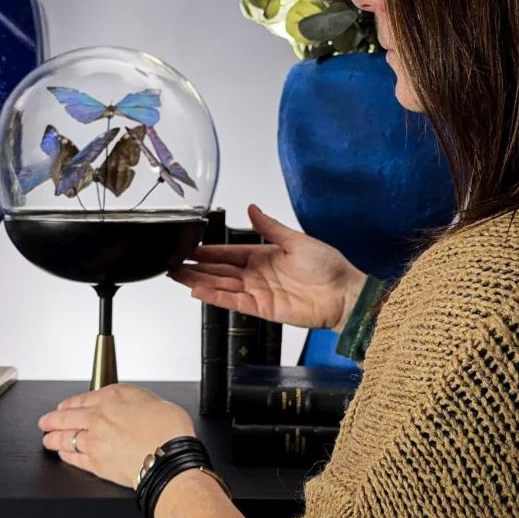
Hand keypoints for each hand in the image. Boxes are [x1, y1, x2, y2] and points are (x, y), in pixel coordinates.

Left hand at [38, 384, 194, 488]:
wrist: (167, 457)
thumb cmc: (167, 428)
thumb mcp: (149, 398)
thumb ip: (130, 397)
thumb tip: (123, 400)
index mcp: (111, 399)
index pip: (81, 399)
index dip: (69, 403)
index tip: (64, 406)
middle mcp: (98, 418)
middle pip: (66, 418)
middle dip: (52, 420)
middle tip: (44, 422)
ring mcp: (94, 442)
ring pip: (66, 438)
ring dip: (53, 438)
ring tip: (47, 439)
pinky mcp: (96, 464)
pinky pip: (74, 458)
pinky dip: (66, 455)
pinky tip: (63, 454)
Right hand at [168, 203, 366, 331]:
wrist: (345, 293)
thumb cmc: (329, 267)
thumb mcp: (296, 240)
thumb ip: (270, 227)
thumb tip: (252, 207)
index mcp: (264, 255)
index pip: (229, 253)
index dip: (209, 251)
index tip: (189, 248)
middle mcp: (258, 274)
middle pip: (220, 271)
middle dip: (196, 267)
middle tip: (173, 264)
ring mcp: (259, 292)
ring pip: (222, 286)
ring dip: (200, 282)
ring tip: (178, 277)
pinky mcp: (263, 309)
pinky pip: (235, 302)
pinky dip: (217, 297)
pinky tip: (200, 292)